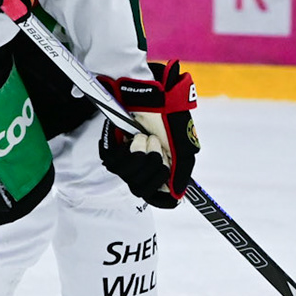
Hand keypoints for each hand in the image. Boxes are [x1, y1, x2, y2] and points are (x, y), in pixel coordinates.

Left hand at [97, 61, 199, 208]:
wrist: (149, 97)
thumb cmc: (167, 117)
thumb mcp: (183, 146)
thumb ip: (180, 172)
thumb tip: (177, 195)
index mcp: (160, 170)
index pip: (157, 198)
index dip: (159, 195)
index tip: (164, 185)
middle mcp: (142, 169)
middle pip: (142, 190)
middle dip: (153, 166)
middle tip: (157, 145)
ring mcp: (126, 162)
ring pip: (129, 178)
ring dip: (142, 154)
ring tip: (145, 137)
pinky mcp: (112, 152)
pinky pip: (115, 165)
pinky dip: (129, 150)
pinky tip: (134, 136)